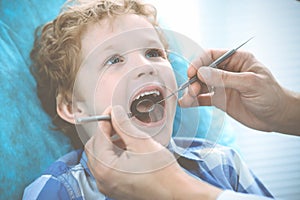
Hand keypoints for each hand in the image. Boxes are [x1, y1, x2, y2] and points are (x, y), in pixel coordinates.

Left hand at [85, 106, 221, 199]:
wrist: (174, 192)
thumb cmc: (161, 173)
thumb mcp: (141, 142)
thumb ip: (124, 125)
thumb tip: (115, 113)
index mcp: (106, 168)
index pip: (98, 136)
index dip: (105, 120)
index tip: (112, 111)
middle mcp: (102, 179)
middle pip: (94, 147)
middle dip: (105, 132)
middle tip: (117, 121)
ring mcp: (108, 185)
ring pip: (99, 157)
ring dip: (109, 143)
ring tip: (124, 135)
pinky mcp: (115, 187)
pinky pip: (106, 167)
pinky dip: (113, 155)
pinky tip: (126, 148)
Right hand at [179, 50, 299, 134]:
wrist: (277, 117)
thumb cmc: (271, 96)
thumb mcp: (249, 83)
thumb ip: (224, 78)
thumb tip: (201, 73)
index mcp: (237, 60)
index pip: (211, 55)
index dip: (199, 62)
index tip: (192, 72)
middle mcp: (227, 71)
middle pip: (203, 71)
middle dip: (194, 79)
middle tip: (191, 89)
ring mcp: (222, 86)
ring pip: (201, 85)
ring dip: (191, 91)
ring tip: (187, 99)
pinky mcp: (220, 99)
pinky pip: (203, 98)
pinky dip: (194, 101)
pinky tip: (186, 104)